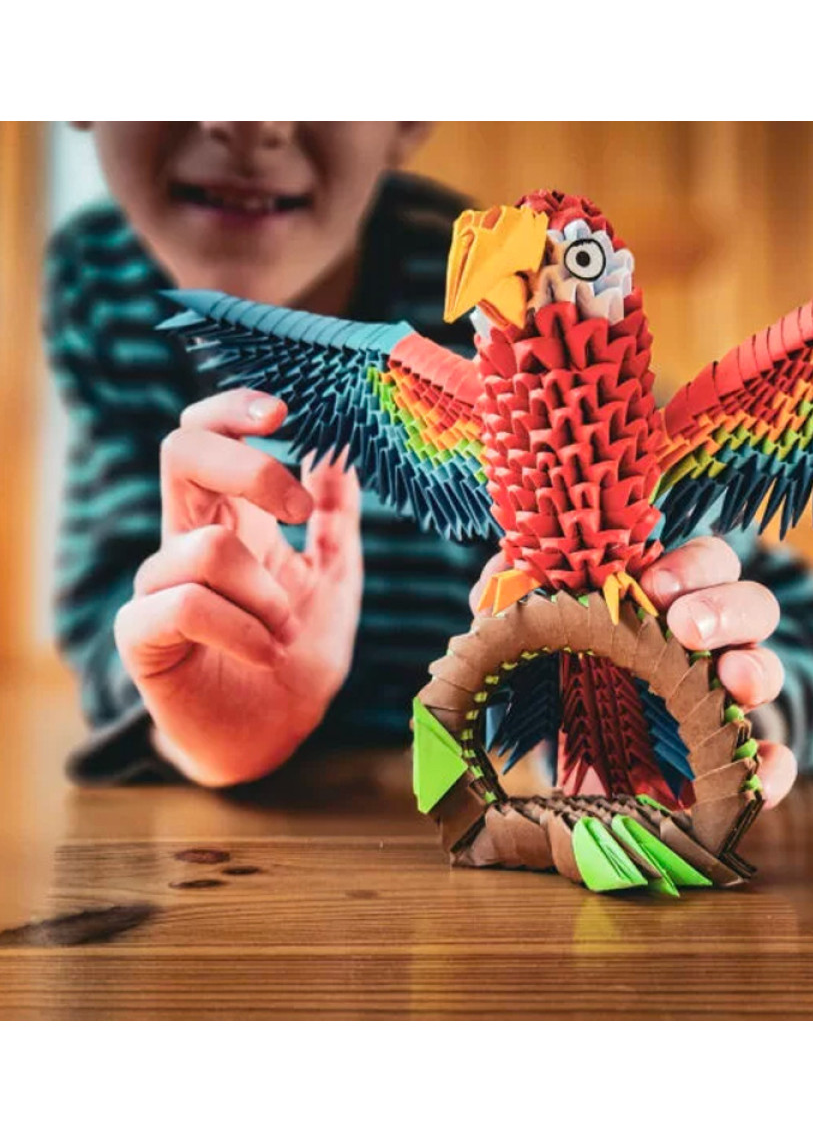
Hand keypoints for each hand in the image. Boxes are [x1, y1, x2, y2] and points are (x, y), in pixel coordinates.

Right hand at [114, 389, 362, 786]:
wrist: (273, 733)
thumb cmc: (297, 650)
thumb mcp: (334, 575)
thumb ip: (335, 517)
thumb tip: (342, 452)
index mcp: (230, 518)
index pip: (207, 433)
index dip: (233, 408)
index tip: (285, 412)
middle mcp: (186, 539)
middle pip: (182, 453)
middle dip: (250, 469)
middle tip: (297, 515)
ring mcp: (158, 585)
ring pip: (207, 549)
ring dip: (267, 594)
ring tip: (284, 632)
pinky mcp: (142, 635)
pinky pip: (186, 607)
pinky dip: (241, 629)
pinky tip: (265, 652)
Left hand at [470, 537, 796, 806]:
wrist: (562, 760)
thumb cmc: (557, 674)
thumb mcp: (531, 633)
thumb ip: (516, 595)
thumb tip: (500, 576)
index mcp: (670, 599)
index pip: (706, 562)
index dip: (690, 567)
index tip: (651, 585)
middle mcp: (710, 643)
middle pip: (751, 605)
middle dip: (726, 610)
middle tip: (687, 629)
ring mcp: (725, 701)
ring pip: (767, 671)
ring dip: (757, 672)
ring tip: (734, 685)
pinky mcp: (729, 761)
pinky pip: (772, 762)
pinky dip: (773, 769)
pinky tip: (759, 779)